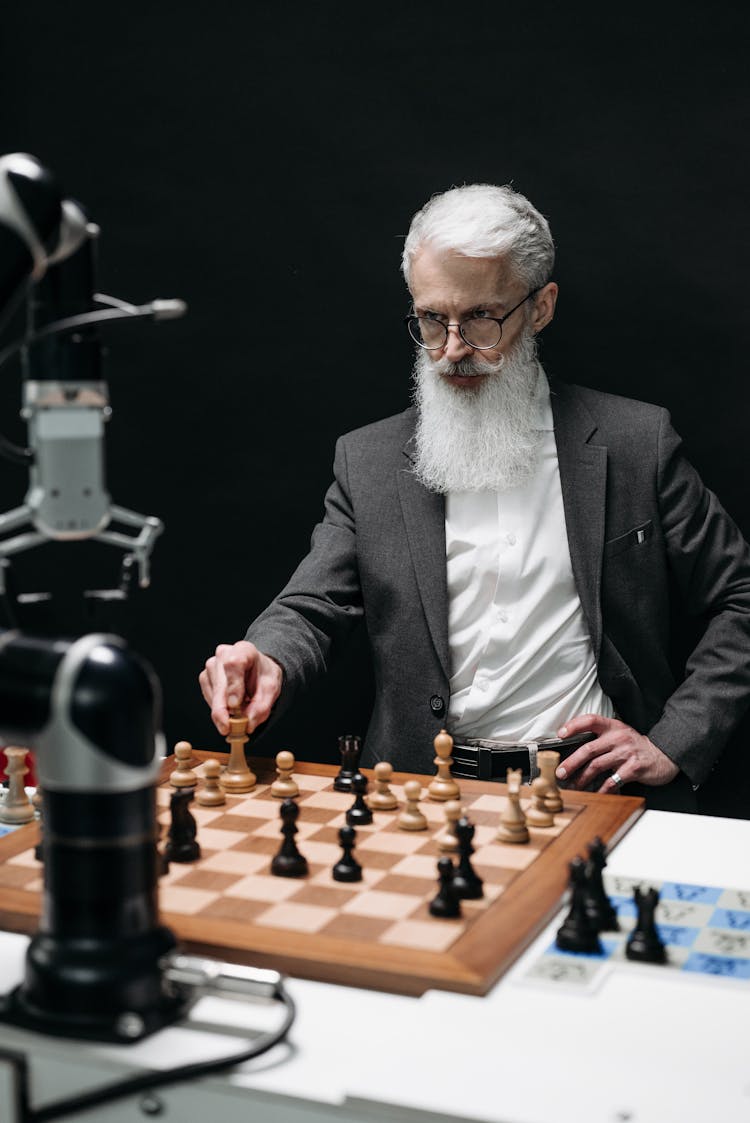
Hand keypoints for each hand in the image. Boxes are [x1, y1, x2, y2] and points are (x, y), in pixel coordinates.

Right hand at [199, 641, 283, 735]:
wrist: (258, 671)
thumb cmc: (263, 676)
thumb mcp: (271, 690)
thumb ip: (262, 707)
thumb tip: (248, 724)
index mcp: (244, 650)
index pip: (233, 664)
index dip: (233, 686)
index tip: (235, 706)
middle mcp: (224, 654)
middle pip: (219, 682)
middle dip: (224, 709)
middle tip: (230, 728)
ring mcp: (211, 665)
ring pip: (213, 693)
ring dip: (224, 710)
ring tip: (240, 712)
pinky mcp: (205, 677)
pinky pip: (209, 698)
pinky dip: (219, 708)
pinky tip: (230, 708)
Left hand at [554, 714, 679, 791]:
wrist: (663, 756)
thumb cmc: (635, 746)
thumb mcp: (620, 734)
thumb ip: (601, 737)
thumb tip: (573, 748)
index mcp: (613, 726)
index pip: (590, 720)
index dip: (573, 725)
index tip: (560, 734)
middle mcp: (618, 738)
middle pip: (588, 749)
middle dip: (571, 762)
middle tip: (561, 772)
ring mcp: (626, 753)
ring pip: (597, 766)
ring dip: (582, 778)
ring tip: (574, 785)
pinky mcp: (633, 769)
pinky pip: (612, 781)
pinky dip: (601, 789)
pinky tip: (595, 793)